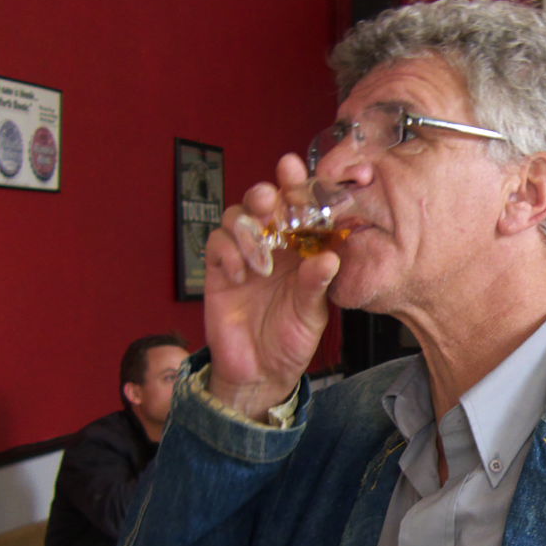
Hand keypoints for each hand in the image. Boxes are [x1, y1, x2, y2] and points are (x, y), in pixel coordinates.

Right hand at [201, 153, 340, 419]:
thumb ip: (317, 286)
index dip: (298, 186)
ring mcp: (243, 256)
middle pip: (263, 203)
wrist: (259, 374)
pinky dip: (228, 252)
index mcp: (300, 250)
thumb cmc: (291, 341)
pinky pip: (216, 245)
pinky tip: (242, 274)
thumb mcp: (312, 315)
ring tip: (261, 253)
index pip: (298, 209)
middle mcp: (272, 246)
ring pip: (236, 217)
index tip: (299, 170)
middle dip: (267, 194)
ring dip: (247, 226)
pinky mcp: (219, 271)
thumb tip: (329, 258)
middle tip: (272, 200)